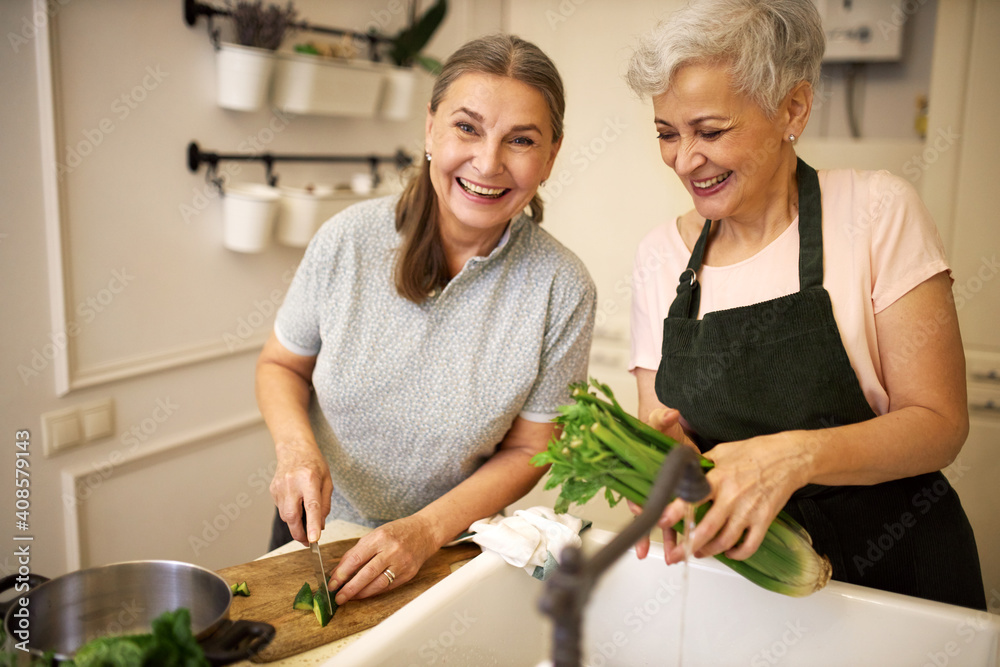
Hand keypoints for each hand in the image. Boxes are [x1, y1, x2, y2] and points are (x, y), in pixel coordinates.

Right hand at [269, 440, 332, 544]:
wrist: (294, 448)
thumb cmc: (314, 464)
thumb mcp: (327, 481)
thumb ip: (325, 505)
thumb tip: (320, 526)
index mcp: (309, 479)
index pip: (311, 506)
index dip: (312, 524)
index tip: (313, 540)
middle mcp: (292, 483)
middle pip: (292, 516)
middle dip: (299, 533)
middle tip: (308, 541)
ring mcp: (279, 487)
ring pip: (285, 516)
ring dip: (295, 523)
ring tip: (305, 519)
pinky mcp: (272, 490)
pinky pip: (281, 509)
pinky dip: (290, 513)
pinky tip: (296, 503)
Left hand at [328, 514, 439, 604]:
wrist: (425, 532)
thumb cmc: (397, 532)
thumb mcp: (375, 534)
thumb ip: (356, 552)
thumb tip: (338, 571)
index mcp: (380, 538)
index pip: (356, 558)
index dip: (341, 573)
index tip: (331, 583)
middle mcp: (392, 551)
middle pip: (366, 574)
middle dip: (349, 588)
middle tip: (337, 597)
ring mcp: (402, 563)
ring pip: (378, 584)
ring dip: (361, 593)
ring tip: (349, 598)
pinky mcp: (408, 574)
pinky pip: (388, 587)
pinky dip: (374, 592)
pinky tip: (364, 594)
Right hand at [628, 407, 700, 561]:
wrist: (673, 432)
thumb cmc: (662, 428)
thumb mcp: (660, 421)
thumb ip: (662, 418)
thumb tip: (670, 414)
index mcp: (644, 470)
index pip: (637, 490)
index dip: (637, 504)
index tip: (639, 514)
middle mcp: (653, 484)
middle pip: (648, 512)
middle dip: (646, 532)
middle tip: (645, 549)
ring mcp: (666, 492)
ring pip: (663, 520)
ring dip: (665, 539)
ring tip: (670, 556)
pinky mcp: (681, 496)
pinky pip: (679, 518)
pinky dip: (681, 532)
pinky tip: (686, 546)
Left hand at [660, 431, 812, 562]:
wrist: (789, 458)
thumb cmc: (756, 452)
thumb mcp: (722, 452)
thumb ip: (702, 464)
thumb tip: (682, 472)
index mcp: (718, 477)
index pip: (692, 497)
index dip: (674, 512)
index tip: (661, 521)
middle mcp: (732, 496)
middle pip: (706, 528)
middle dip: (687, 546)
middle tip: (675, 555)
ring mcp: (749, 510)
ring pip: (725, 541)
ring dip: (709, 551)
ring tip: (698, 552)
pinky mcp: (764, 520)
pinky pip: (750, 545)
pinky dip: (738, 554)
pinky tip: (729, 553)